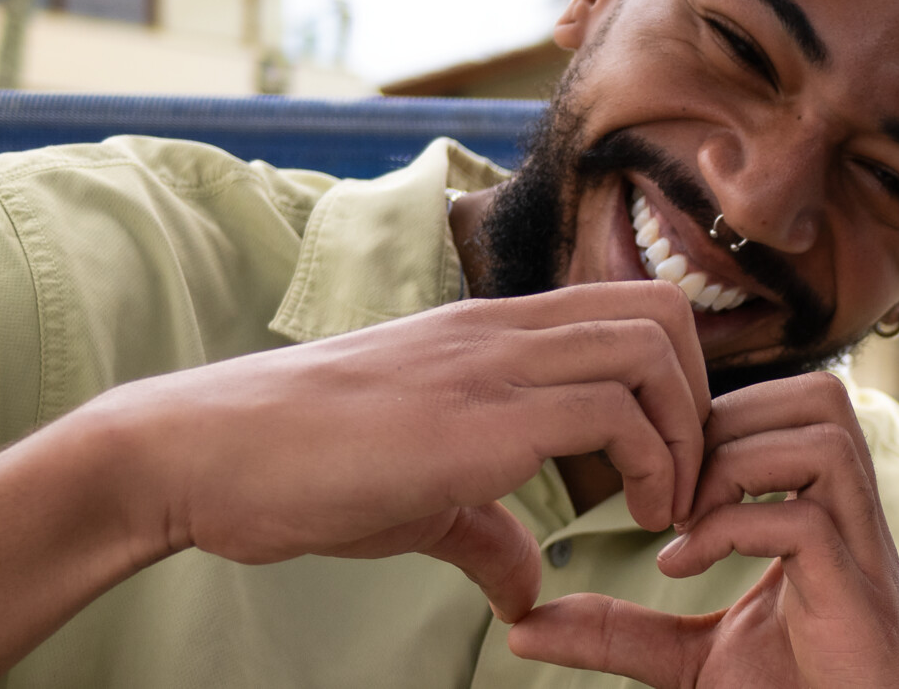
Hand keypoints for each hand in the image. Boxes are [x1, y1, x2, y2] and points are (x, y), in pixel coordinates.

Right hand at [52, 280, 712, 622]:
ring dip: (686, 436)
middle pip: (662, 314)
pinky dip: (651, 468)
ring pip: (653, 350)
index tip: (667, 466)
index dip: (675, 384)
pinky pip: (613, 415)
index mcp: (487, 334)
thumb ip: (485, 532)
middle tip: (684, 484)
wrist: (197, 456)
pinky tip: (632, 523)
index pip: (627, 310)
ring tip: (664, 510)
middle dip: (701, 401)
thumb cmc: (292, 471)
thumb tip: (527, 588)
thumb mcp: (415, 501)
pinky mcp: (479, 420)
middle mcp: (499, 331)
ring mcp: (491, 366)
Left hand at [507, 372, 898, 688]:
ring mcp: (862, 553)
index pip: (791, 406)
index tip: (658, 475)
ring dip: (735, 466)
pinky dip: (731, 529)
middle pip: (820, 396)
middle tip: (671, 487)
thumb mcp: (688, 658)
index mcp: (825, 514)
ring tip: (685, 518)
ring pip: (824, 437)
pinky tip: (683, 565)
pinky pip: (804, 520)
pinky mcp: (856, 595)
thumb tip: (526, 626)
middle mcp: (852, 520)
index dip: (718, 417)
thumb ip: (621, 631)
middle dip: (730, 423)